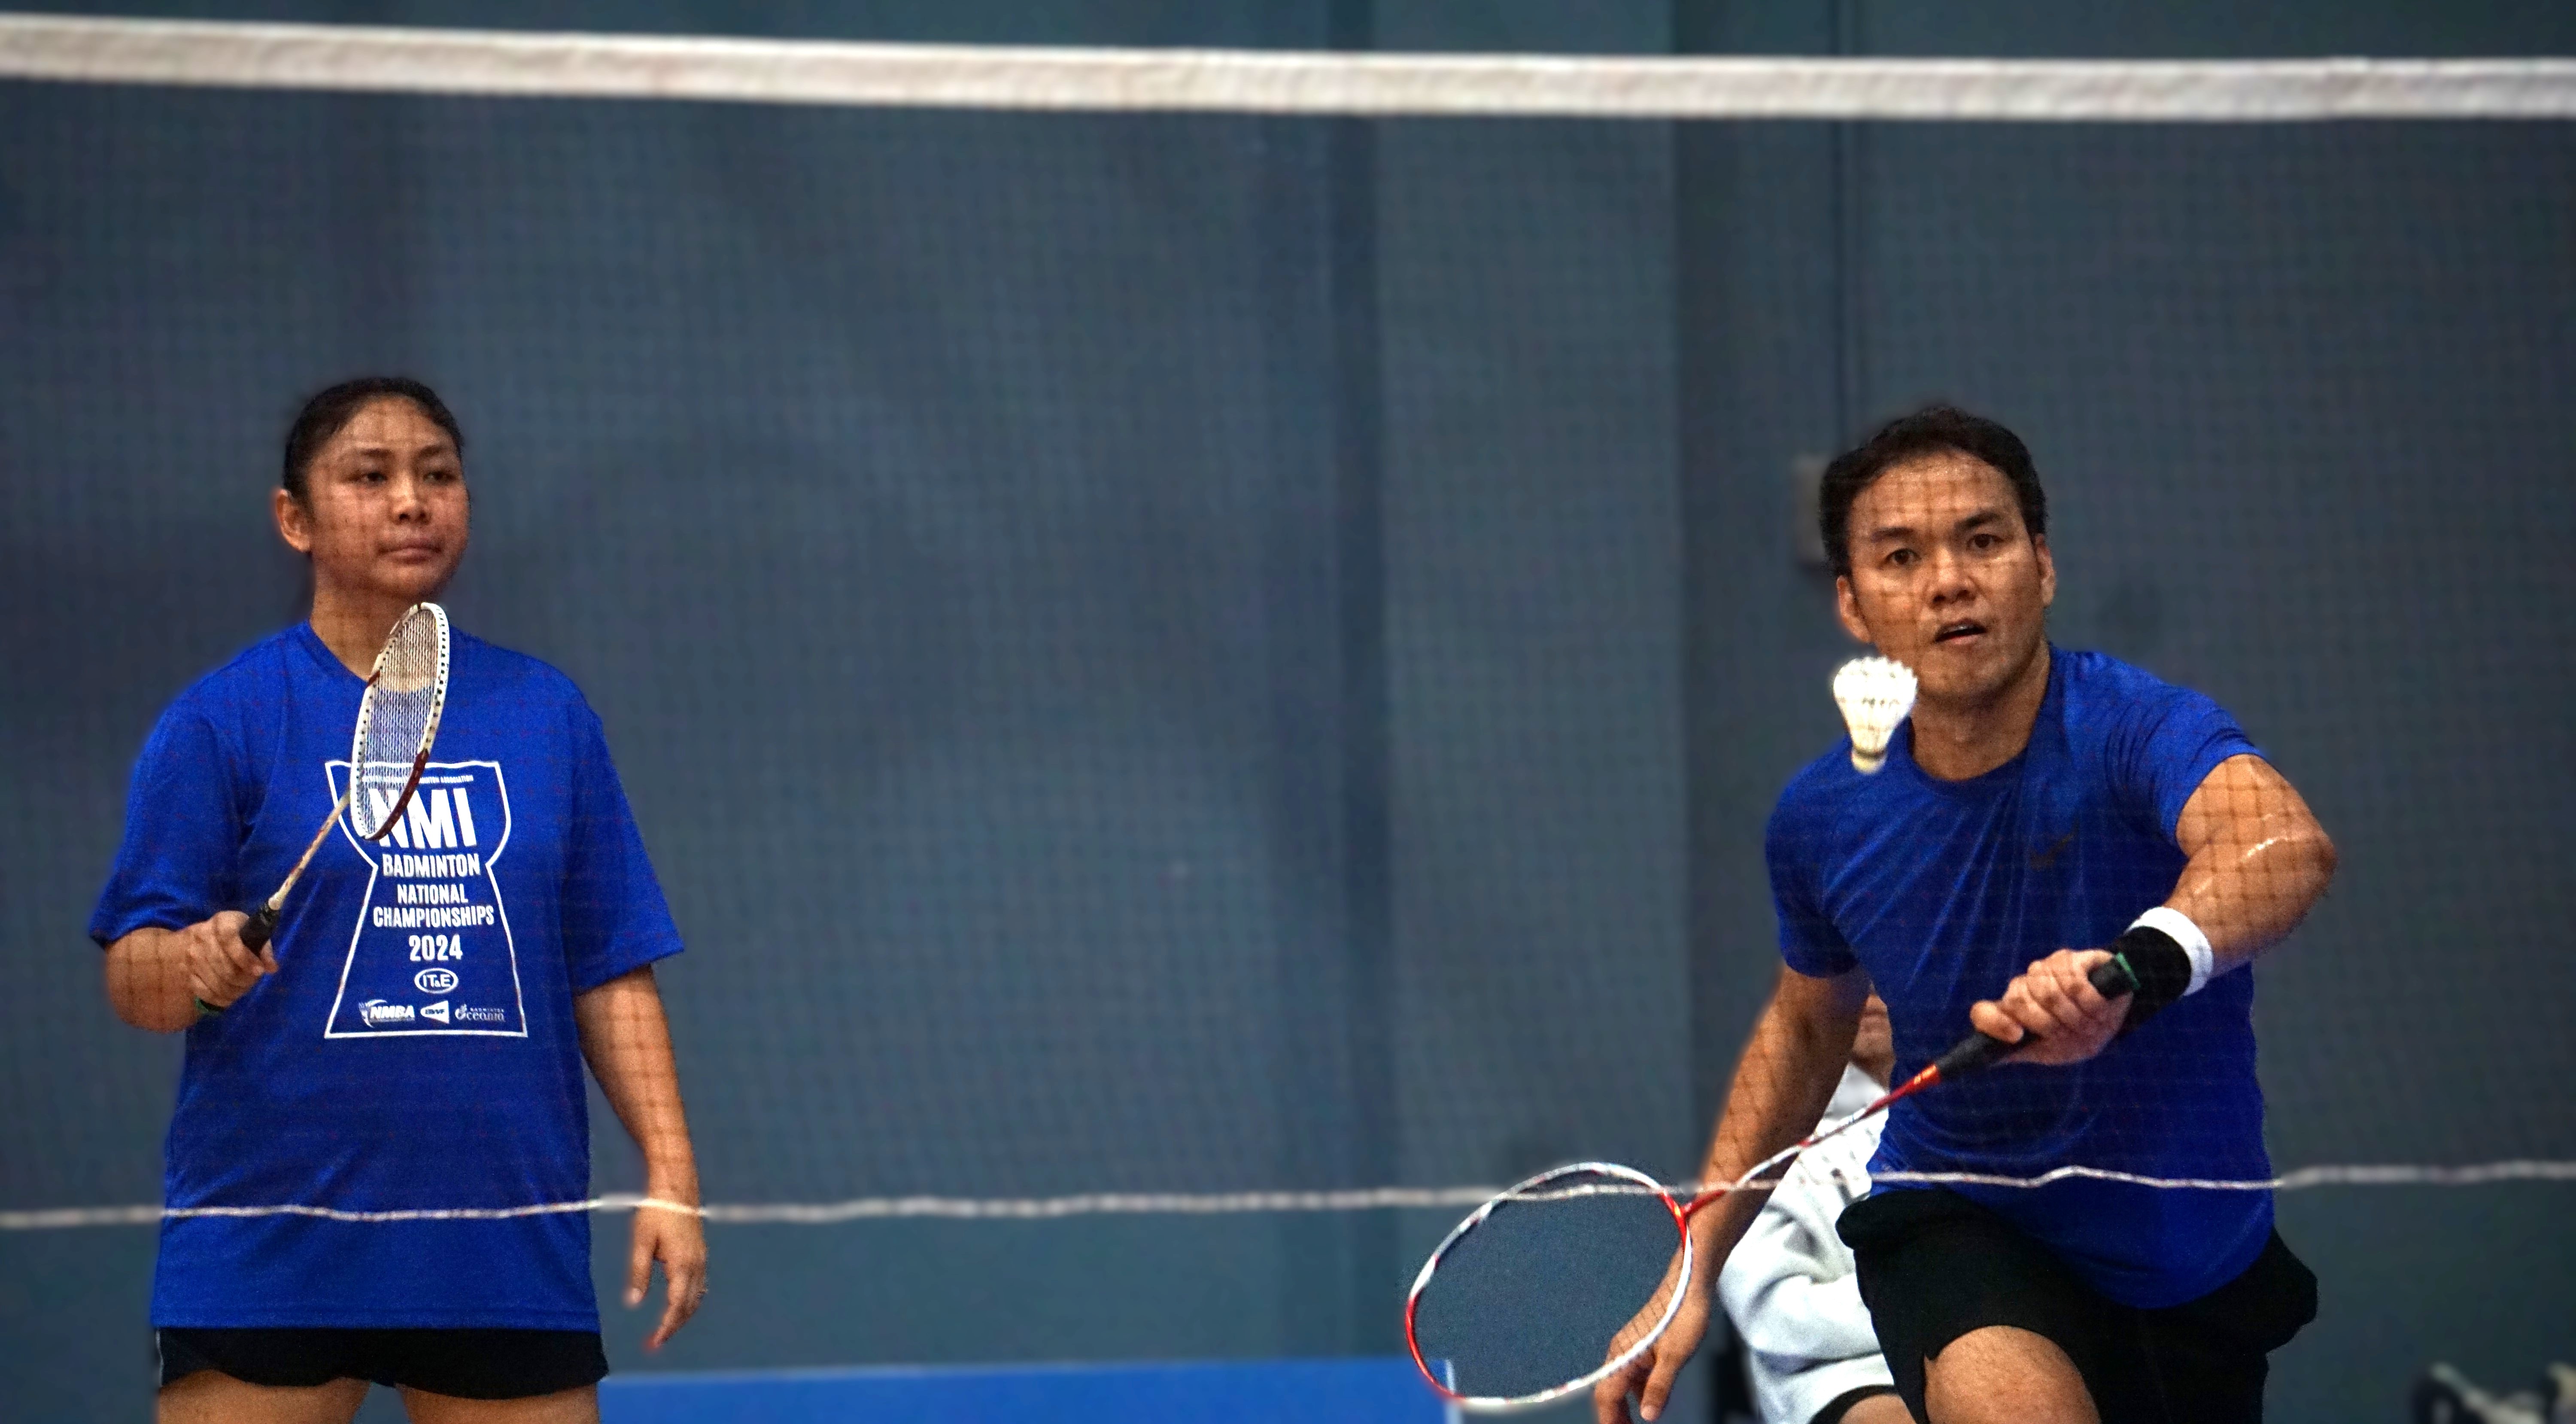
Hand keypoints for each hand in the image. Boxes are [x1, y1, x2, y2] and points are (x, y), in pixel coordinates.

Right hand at [183, 911, 276, 1008]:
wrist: (196, 939)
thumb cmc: (234, 935)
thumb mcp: (251, 933)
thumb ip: (263, 949)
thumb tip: (271, 968)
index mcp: (221, 922)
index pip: (229, 939)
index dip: (245, 958)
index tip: (259, 971)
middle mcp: (202, 938)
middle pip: (225, 967)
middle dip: (245, 979)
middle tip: (254, 980)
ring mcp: (192, 957)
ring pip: (217, 983)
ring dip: (235, 990)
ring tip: (243, 987)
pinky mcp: (187, 974)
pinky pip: (205, 992)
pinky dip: (221, 998)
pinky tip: (230, 996)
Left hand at [627, 1196, 707, 1350]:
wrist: (676, 1189)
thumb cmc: (656, 1213)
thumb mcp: (642, 1242)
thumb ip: (638, 1273)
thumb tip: (633, 1303)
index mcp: (682, 1265)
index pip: (676, 1306)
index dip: (665, 1327)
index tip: (653, 1343)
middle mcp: (696, 1265)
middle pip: (689, 1306)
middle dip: (673, 1326)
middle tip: (654, 1342)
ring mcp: (701, 1259)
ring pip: (696, 1297)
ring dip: (682, 1315)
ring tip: (665, 1328)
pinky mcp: (700, 1254)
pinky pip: (699, 1286)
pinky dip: (689, 1301)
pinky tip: (679, 1303)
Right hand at [1591, 1266, 1708, 1422]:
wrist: (1689, 1285)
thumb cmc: (1682, 1317)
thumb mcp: (1674, 1356)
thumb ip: (1659, 1387)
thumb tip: (1647, 1416)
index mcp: (1623, 1355)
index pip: (1607, 1395)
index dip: (1608, 1419)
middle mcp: (1620, 1352)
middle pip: (1609, 1392)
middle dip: (1614, 1416)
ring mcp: (1629, 1349)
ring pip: (1620, 1384)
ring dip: (1624, 1407)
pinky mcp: (1640, 1346)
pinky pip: (1631, 1375)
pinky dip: (1635, 1393)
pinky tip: (1648, 1401)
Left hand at [1969, 947, 2127, 1065]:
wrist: (2112, 1015)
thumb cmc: (2075, 1035)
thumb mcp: (2048, 1050)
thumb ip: (2017, 1051)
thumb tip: (1989, 1058)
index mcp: (2012, 1011)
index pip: (1984, 1014)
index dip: (1996, 1024)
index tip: (2017, 1036)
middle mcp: (2023, 986)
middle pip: (2020, 1003)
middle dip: (2054, 1028)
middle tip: (2074, 1033)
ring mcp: (2044, 969)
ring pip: (2050, 994)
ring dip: (2076, 1018)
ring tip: (2090, 1023)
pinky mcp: (2069, 958)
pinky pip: (2075, 983)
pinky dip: (2091, 1003)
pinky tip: (2099, 1008)